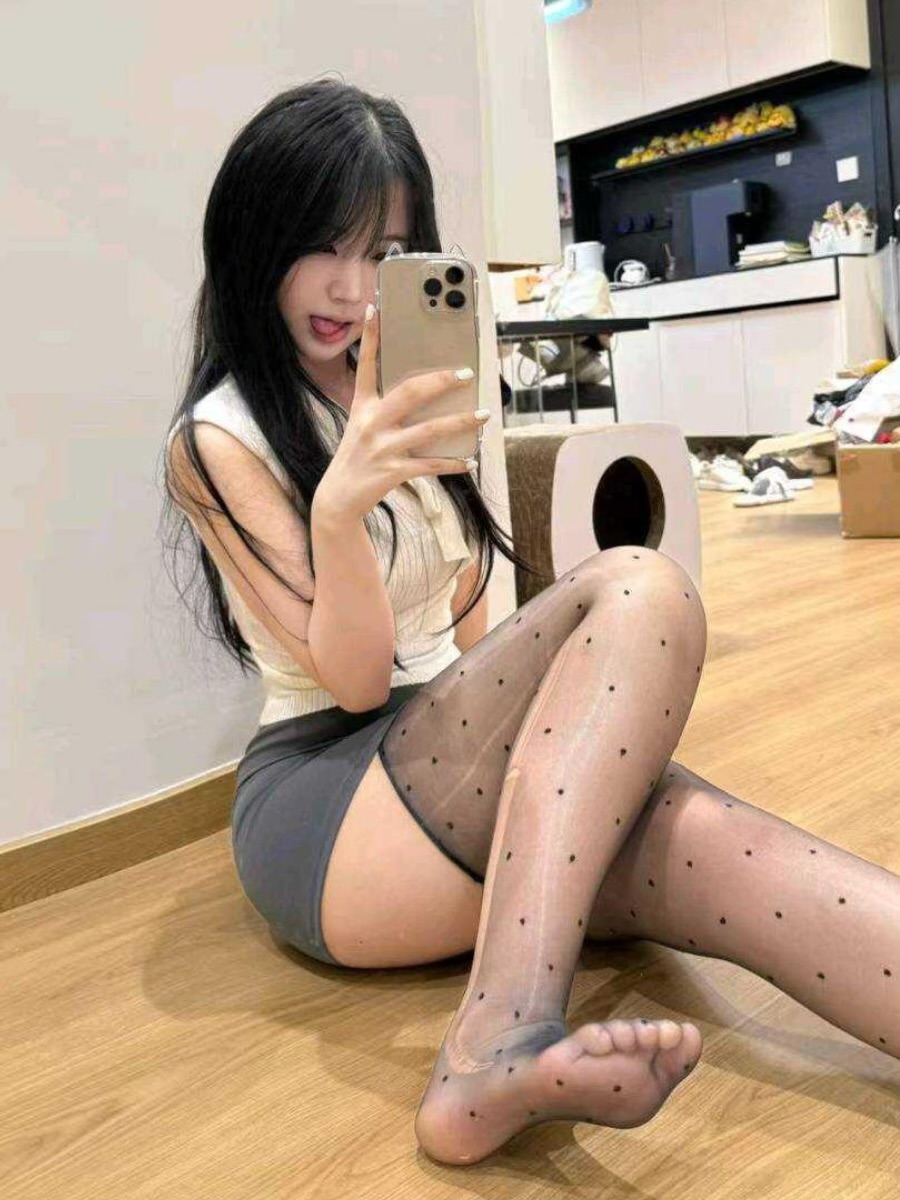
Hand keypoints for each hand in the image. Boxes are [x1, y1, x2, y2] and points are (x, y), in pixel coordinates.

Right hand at [316, 303, 487, 521]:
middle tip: (466, 374)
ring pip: (429, 429)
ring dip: (460, 422)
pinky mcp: (392, 471)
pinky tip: (470, 460)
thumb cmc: (357, 457)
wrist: (338, 498)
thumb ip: (386, 407)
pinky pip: (430, 464)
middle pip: (410, 392)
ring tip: (483, 415)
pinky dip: (453, 463)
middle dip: (441, 380)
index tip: (375, 308)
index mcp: (362, 406)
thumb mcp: (363, 426)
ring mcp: (382, 448)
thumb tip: (426, 391)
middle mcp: (371, 423)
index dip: (369, 336)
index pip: (366, 365)